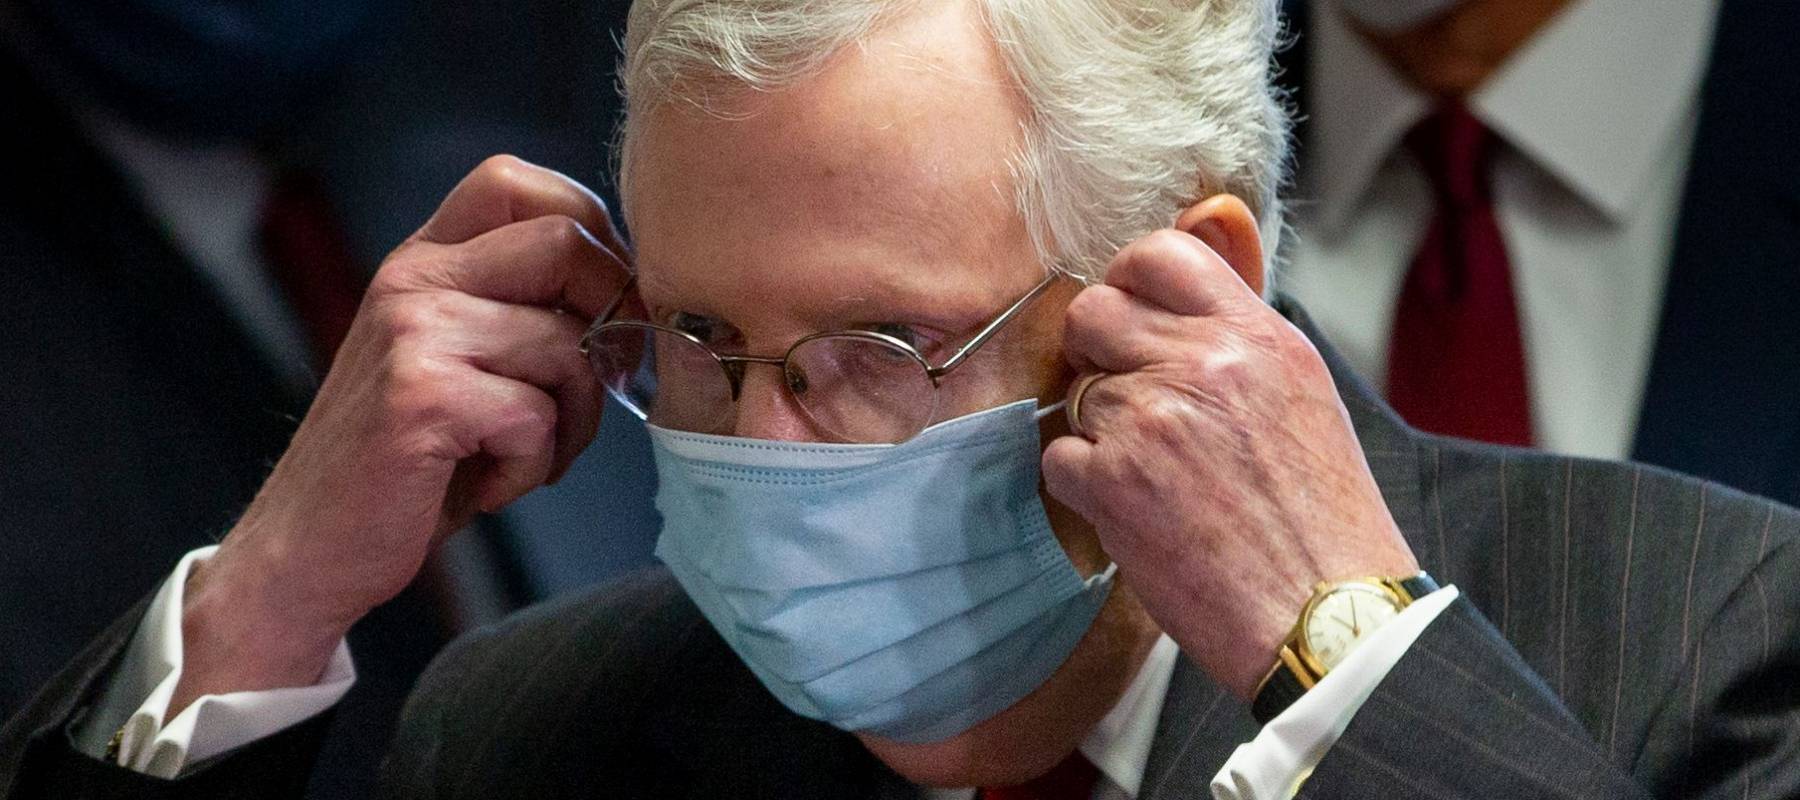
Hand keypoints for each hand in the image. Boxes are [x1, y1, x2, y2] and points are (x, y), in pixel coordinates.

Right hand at [174, 156, 628, 709]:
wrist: (310, 548)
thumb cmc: (407, 464)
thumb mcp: (459, 364)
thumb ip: (520, 312)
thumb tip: (633, 294)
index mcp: (423, 263)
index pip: (516, 182)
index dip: (589, 232)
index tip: (602, 305)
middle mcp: (413, 281)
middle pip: (564, 244)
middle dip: (610, 322)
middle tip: (592, 390)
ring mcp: (413, 332)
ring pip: (567, 346)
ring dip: (575, 421)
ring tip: (524, 454)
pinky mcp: (421, 395)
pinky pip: (537, 416)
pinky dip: (533, 467)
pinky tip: (488, 484)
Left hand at [1040, 225, 1417, 699]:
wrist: (1325, 613)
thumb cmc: (1324, 518)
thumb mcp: (1304, 393)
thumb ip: (1240, 336)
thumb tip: (1185, 288)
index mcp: (1255, 336)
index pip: (1159, 253)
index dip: (1128, 280)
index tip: (1130, 314)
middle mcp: (1202, 364)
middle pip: (1093, 312)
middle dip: (1096, 351)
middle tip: (1122, 394)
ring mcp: (1150, 419)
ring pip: (1077, 391)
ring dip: (1100, 430)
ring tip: (1155, 475)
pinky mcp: (1112, 481)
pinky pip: (1059, 456)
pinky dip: (1084, 486)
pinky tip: (1136, 511)